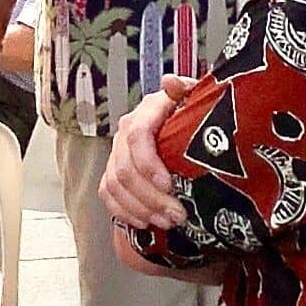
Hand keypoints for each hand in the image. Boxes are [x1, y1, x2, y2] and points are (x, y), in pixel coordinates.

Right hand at [100, 76, 205, 234]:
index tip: (170, 186)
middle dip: (151, 197)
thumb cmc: (195, 114)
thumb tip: (169, 82)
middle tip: (178, 215)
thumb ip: (187, 91)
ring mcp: (116, 154)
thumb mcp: (197, 99)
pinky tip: (146, 223)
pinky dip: (125, 213)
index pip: (137, 137)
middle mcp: (125, 132)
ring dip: (141, 208)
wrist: (185, 127)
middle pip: (125, 168)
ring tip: (168, 222)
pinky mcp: (112, 173)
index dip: (150, 164)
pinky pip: (108, 196)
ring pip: (115, 186)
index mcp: (147, 112)